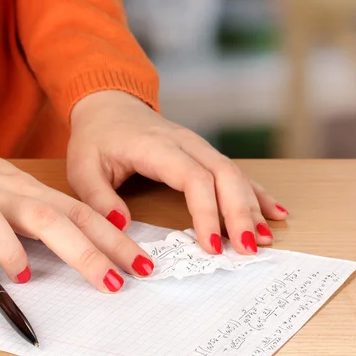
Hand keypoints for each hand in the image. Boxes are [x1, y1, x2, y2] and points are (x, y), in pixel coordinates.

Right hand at [0, 134, 155, 291]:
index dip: (111, 239)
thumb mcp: (7, 190)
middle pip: (45, 217)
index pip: (76, 212)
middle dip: (85, 252)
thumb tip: (89, 243)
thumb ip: (42, 213)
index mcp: (21, 190)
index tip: (140, 264)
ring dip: (12, 249)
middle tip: (113, 282)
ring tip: (23, 276)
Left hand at [67, 90, 288, 254]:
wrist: (107, 105)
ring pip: (235, 173)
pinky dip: (255, 192)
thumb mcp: (82, 168)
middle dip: (240, 213)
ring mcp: (198, 145)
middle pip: (224, 175)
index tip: (210, 246)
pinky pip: (235, 171)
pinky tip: (273, 211)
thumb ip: (99, 198)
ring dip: (252, 206)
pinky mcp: (203, 152)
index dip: (207, 212)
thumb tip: (122, 227)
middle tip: (247, 250)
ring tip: (265, 239)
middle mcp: (185, 143)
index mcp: (156, 146)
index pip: (193, 178)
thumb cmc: (95, 137)